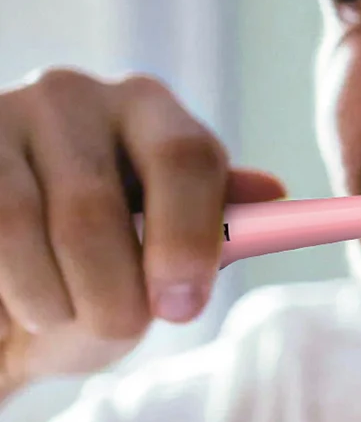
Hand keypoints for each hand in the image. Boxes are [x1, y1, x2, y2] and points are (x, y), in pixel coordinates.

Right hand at [0, 69, 284, 394]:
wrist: (11, 294)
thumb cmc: (103, 269)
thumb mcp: (166, 251)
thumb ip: (216, 229)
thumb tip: (272, 192)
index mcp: (150, 108)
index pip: (186, 158)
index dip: (186, 239)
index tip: (178, 309)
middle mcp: (72, 95)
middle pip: (95, 209)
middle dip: (109, 295)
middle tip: (116, 327)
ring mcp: (0, 114)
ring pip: (20, 228)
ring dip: (46, 301)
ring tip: (56, 315)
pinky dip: (3, 297)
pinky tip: (13, 306)